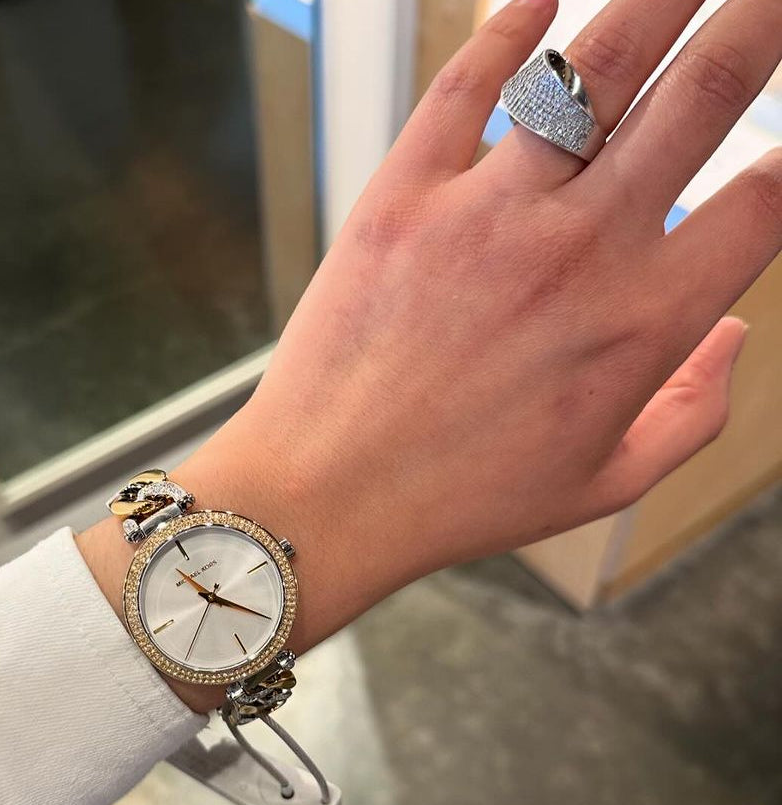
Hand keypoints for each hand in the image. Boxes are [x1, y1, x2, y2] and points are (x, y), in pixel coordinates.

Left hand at [79, 0, 780, 710]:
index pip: (760, 201)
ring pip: (594, 66)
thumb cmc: (458, 499)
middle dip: (755, 27)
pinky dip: (507, 30)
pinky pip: (466, 87)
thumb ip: (692, 414)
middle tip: (769, 3)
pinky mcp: (404, 198)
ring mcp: (486, 214)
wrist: (325, 497)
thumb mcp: (601, 485)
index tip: (779, 150)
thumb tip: (735, 338)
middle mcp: (576, 252)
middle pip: (700, 95)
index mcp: (639, 324)